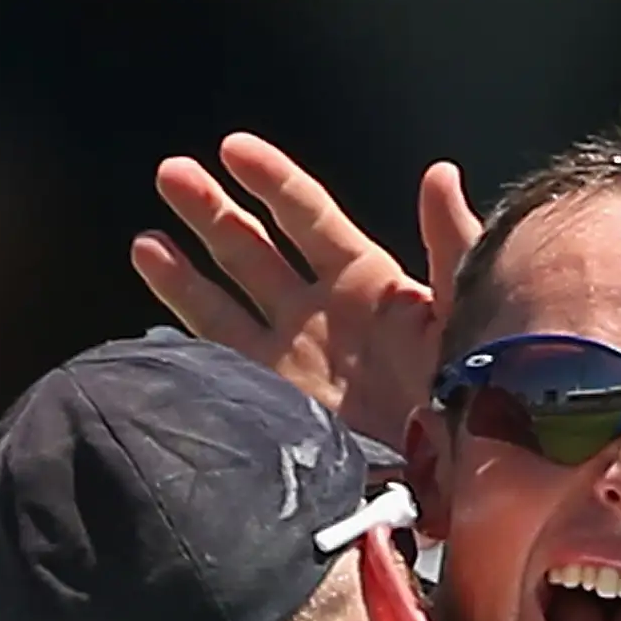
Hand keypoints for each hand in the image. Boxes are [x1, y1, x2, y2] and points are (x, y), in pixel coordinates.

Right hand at [130, 133, 481, 448]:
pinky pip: (220, 357)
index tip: (232, 148)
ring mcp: (292, 357)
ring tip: (145, 240)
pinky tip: (160, 317)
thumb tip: (437, 174)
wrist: (458, 472)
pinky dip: (188, 330)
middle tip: (170, 174)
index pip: (307, 216)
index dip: (271, 180)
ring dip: (184, 269)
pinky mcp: (274, 402)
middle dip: (211, 210)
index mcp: (366, 281)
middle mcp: (319, 312)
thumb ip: (450, 242)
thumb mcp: (470, 307)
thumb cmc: (475, 387)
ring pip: (224, 299)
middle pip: (252, 248)